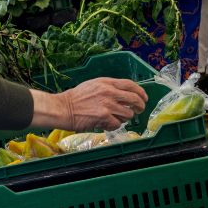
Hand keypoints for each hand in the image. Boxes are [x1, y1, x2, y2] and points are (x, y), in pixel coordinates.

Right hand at [31, 78, 147, 130]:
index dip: (140, 92)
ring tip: (116, 118)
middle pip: (134, 99)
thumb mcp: (93, 85)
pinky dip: (114, 125)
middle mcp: (109, 92)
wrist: (63, 108)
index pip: (131, 85)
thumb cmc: (76, 98)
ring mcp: (107, 105)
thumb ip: (108, 88)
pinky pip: (117, 124)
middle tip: (138, 110)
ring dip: (125, 118)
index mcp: (107, 82)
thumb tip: (123, 95)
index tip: (144, 98)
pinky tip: (106, 124)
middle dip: (140, 106)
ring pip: (128, 114)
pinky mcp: (104, 117)